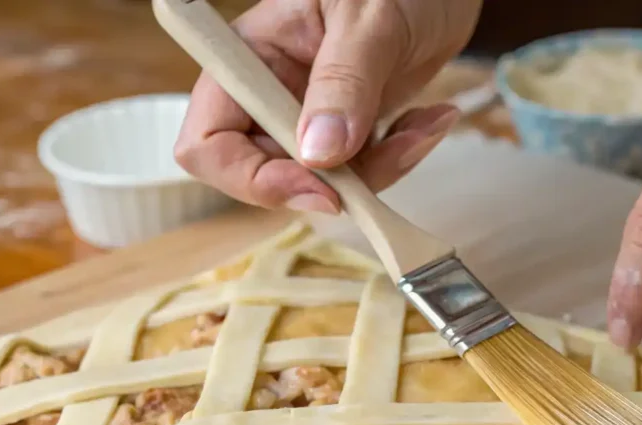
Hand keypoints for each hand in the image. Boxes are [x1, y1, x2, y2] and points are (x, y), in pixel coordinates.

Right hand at [175, 0, 481, 213]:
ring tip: (428, 122)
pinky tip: (432, 118)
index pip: (209, 144)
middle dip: (336, 181)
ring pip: (326, 183)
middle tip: (395, 152)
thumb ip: (344, 82)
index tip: (318, 187)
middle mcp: (272, 96)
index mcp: (251, 60)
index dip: (251, 179)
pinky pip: (366, 171)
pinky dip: (402, 155)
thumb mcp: (367, 19)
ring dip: (383, 167)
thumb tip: (317, 154)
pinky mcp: (351, 131)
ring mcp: (311, 117)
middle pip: (271, 176)